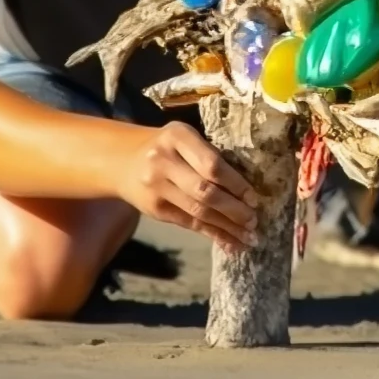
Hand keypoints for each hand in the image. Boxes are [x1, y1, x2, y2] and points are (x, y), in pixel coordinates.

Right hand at [125, 121, 258, 252]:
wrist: (123, 160)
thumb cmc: (166, 146)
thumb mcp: (184, 137)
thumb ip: (208, 154)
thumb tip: (245, 187)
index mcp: (177, 136)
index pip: (212, 164)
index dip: (235, 183)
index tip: (254, 198)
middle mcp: (163, 161)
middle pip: (205, 191)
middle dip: (234, 210)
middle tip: (255, 221)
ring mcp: (156, 187)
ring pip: (198, 211)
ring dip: (227, 227)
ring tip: (249, 238)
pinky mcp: (155, 210)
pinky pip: (189, 223)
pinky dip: (212, 234)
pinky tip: (229, 242)